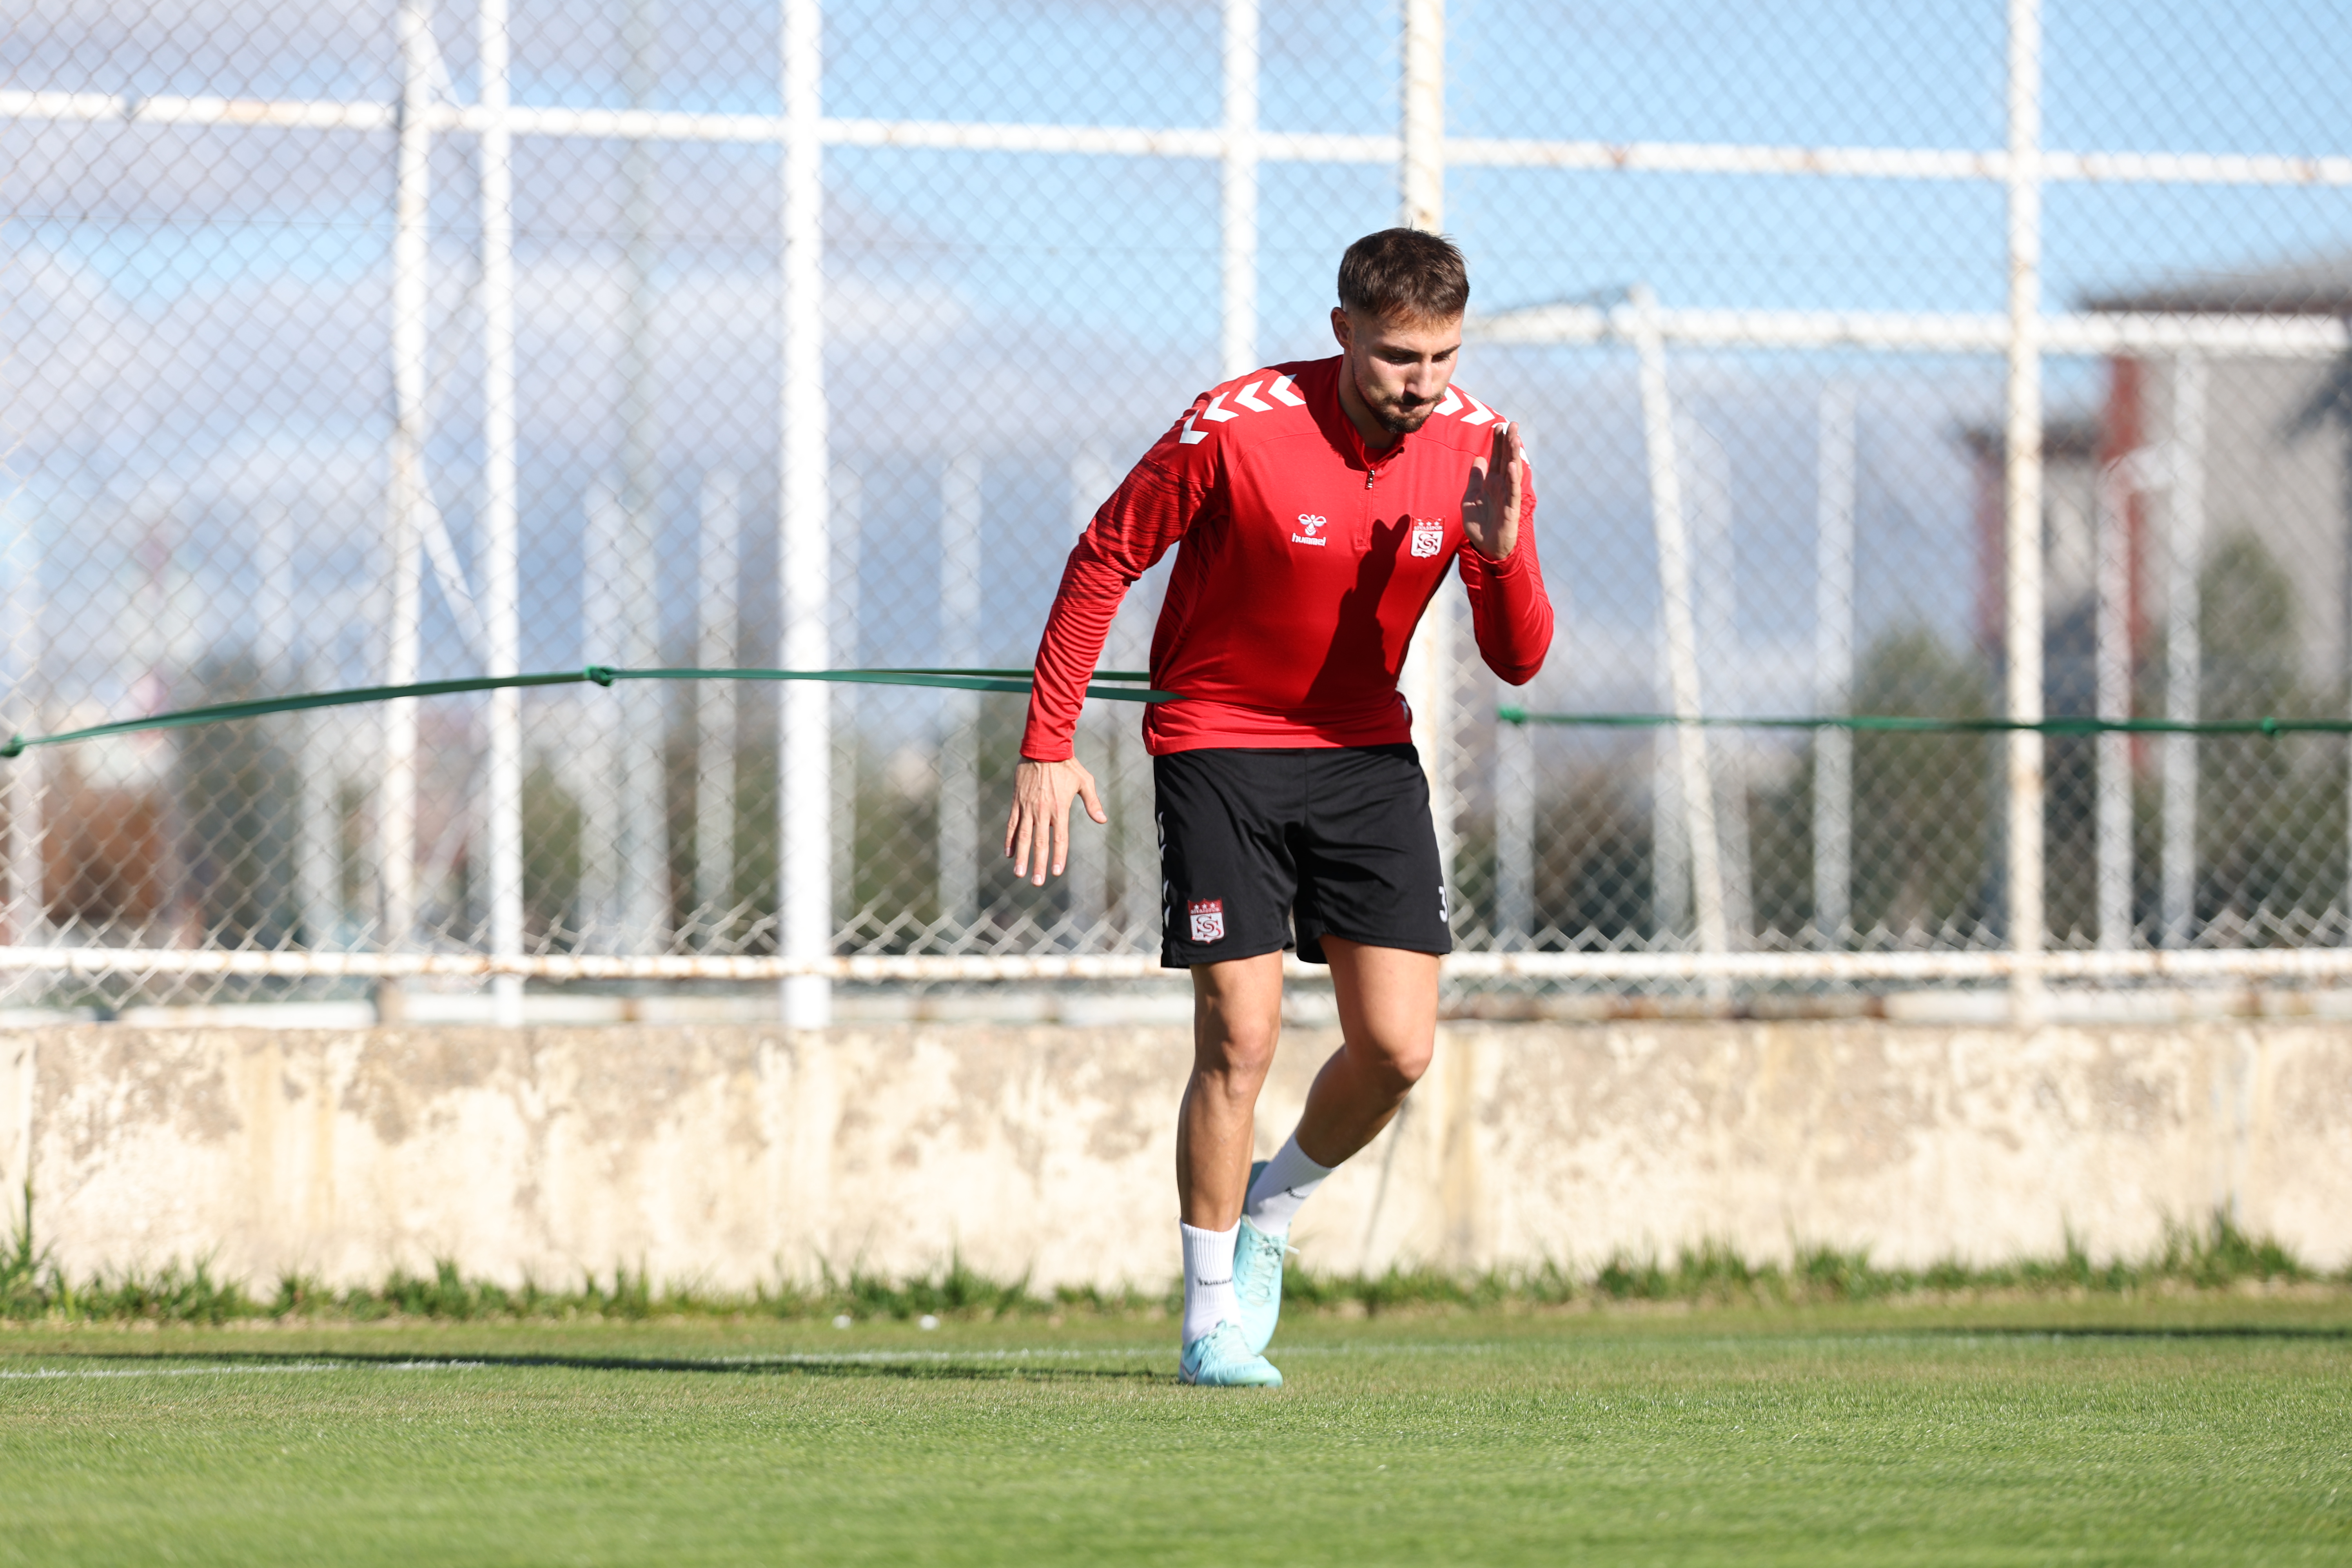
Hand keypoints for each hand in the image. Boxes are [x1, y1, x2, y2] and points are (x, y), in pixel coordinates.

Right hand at [1004, 756, 1106, 885]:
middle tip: (1037, 882)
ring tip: (1019, 874)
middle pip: (1039, 842)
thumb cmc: (1067, 765)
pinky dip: (1009, 839)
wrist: (1044, 747)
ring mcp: (1028, 807)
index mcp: (1060, 809)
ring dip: (1021, 856)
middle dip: (1038, 863)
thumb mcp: (1085, 781)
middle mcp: (1043, 811)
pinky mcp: (1017, 801)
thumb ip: (1092, 802)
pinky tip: (1008, 853)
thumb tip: (1102, 820)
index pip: (1060, 838)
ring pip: (1023, 836)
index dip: (1058, 856)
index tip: (1056, 872)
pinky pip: (1012, 823)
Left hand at [1461, 422, 1525, 561]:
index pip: (1496, 457)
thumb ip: (1475, 479)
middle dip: (1509, 442)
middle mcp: (1501, 486)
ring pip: (1512, 471)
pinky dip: (1513, 478)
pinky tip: (1512, 465)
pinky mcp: (1511, 508)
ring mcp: (1507, 496)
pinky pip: (1512, 491)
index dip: (1497, 442)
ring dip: (1514, 455)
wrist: (1484, 547)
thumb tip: (1478, 459)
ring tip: (1515, 438)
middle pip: (1506, 459)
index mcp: (1491, 482)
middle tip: (1513, 423)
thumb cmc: (1478, 525)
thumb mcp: (1469, 498)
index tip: (1499, 425)